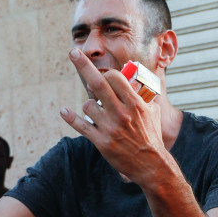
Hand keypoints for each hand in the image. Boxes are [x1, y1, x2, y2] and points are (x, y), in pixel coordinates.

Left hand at [59, 49, 167, 181]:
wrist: (151, 165)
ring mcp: (110, 128)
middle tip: (73, 51)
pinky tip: (64, 111)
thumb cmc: (151, 136)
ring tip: (98, 114)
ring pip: (88, 106)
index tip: (107, 76)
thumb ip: (145, 95)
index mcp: (135, 104)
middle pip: (98, 83)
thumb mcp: (153, 112)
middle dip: (83, 65)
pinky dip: (70, 118)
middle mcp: (121, 113)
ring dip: (89, 106)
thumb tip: (138, 79)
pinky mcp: (101, 142)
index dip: (108, 74)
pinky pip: (81, 125)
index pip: (115, 78)